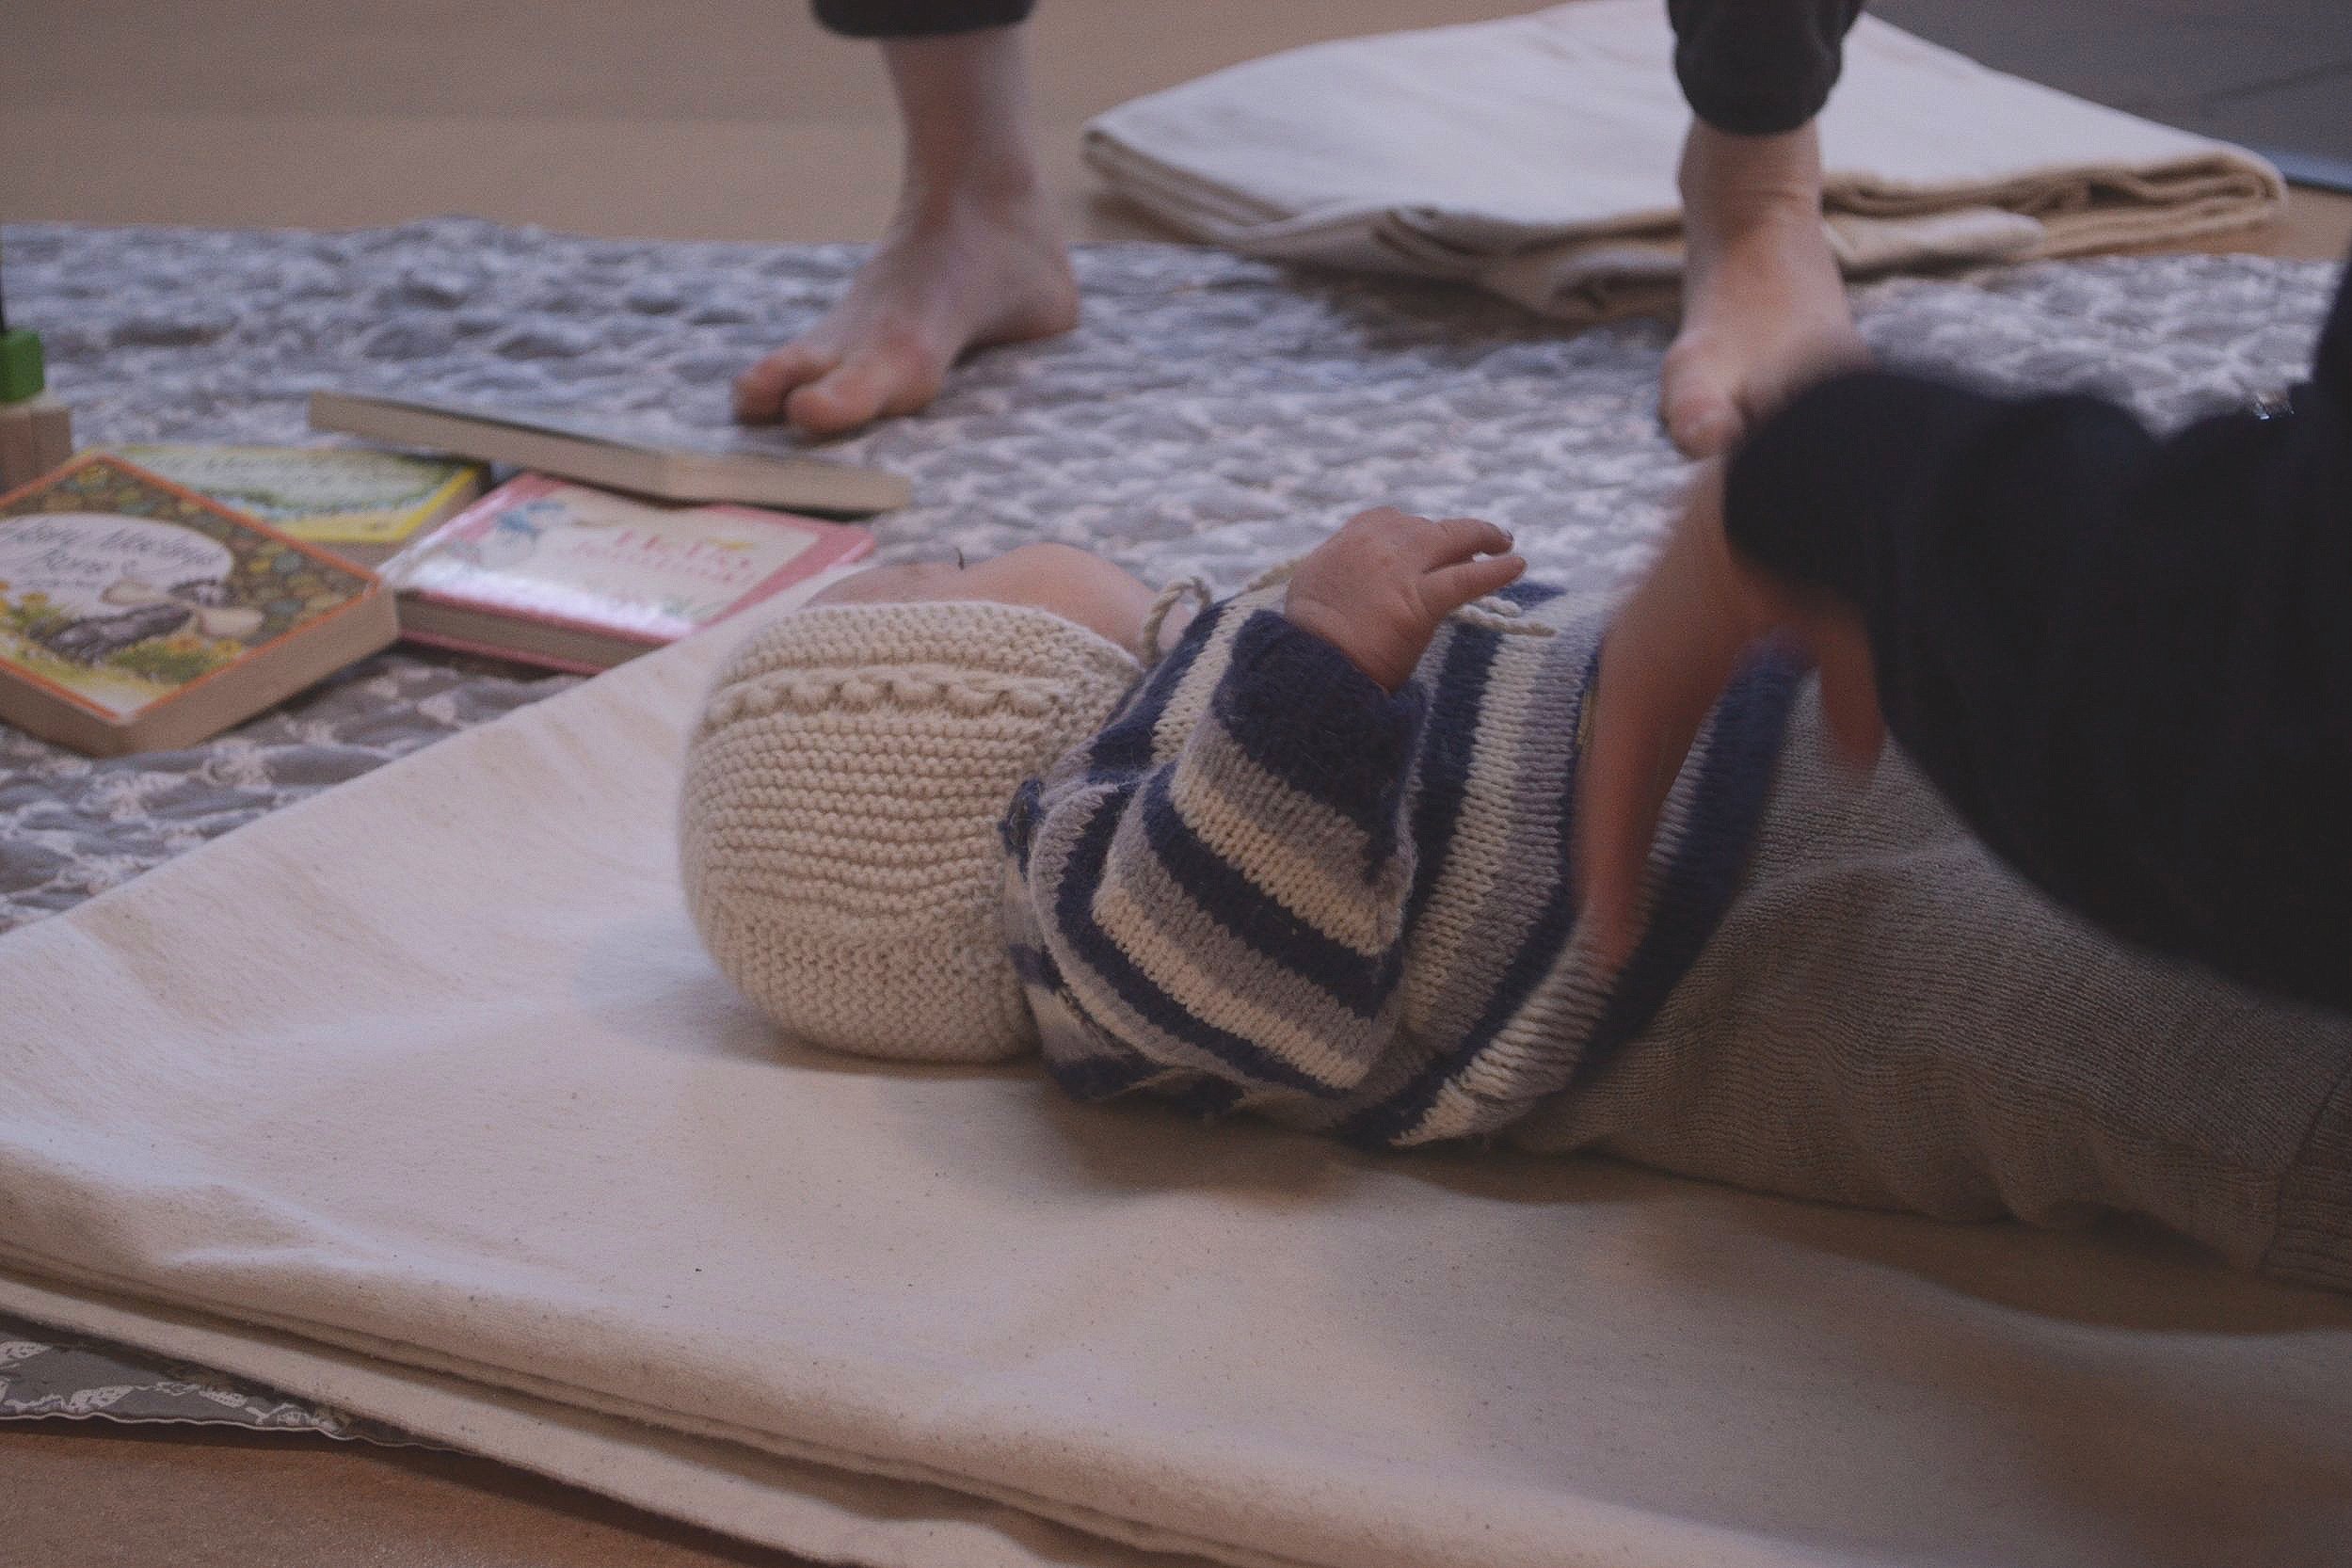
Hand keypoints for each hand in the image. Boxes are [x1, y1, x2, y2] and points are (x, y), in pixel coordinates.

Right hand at [1285, 508, 1526, 691]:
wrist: (1308, 667)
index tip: (1430, 541)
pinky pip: (1466, 579)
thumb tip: (1359, 569)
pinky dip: (1496, 571)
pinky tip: (1517, 564)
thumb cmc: (1309, 636)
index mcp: (1350, 537)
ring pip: (1453, 541)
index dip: (1417, 532)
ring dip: (1483, 536)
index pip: (1393, 521)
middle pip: (1427, 529)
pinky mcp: (1418, 602)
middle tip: (1481, 538)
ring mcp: (1399, 570)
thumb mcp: (1315, 582)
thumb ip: (1342, 565)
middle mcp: (1376, 544)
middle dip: (1454, 534)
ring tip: (1504, 542)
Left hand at [1575, 460, 1884, 969]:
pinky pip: (1619, 784)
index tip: (1649, 859)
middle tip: (1617, 921)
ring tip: (1612, 940)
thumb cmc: (1827, 537)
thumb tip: (1854, 762)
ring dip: (1615, 864)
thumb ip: (1842, 700)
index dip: (1656, 801)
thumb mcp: (1843, 638)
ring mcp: (1638, 672)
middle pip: (1634, 774)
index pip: (1665, 744)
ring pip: (1616, 789)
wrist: (1802, 480)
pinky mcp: (1637, 685)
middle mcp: (1653, 659)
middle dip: (1624, 845)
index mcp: (1692, 646)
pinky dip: (1614, 848)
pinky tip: (1608, 906)